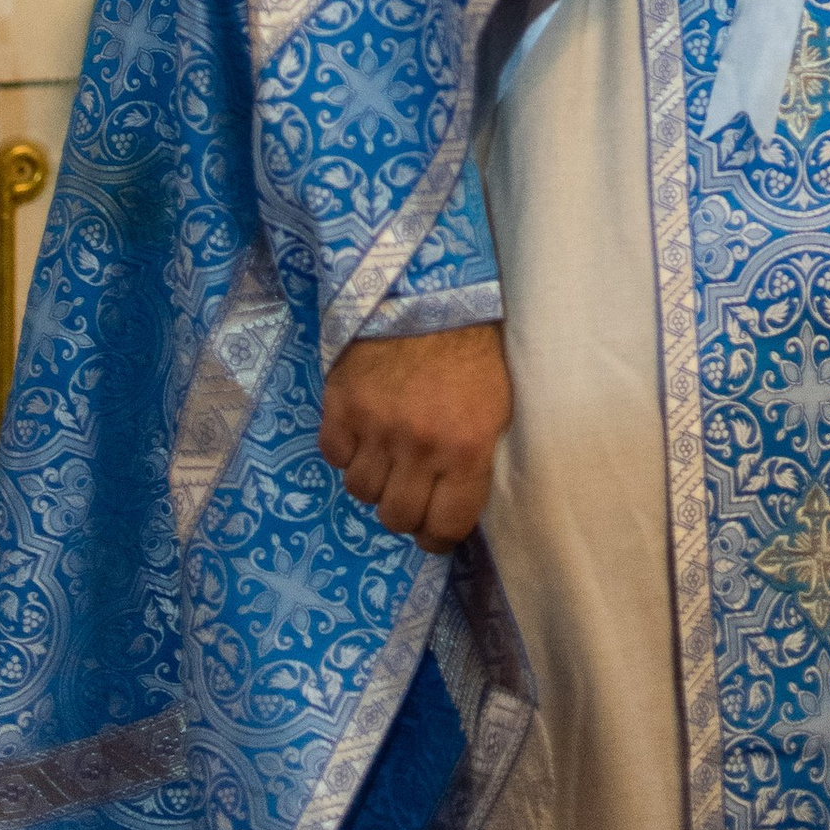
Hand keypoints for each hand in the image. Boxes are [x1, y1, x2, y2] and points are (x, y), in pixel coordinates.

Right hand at [319, 321, 511, 550]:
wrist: (427, 292)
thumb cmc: (472, 353)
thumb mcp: (495, 410)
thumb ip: (474, 462)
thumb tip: (452, 509)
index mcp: (467, 450)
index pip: (444, 526)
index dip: (437, 537)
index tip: (433, 530)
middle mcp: (419, 447)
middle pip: (396, 517)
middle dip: (404, 513)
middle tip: (409, 493)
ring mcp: (376, 427)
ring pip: (361, 492)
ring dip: (374, 481)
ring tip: (386, 457)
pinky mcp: (341, 405)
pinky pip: (334, 456)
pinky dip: (346, 451)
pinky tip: (362, 433)